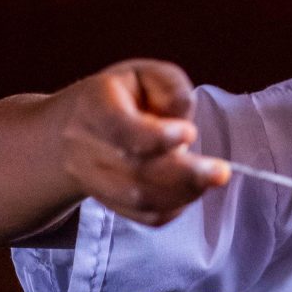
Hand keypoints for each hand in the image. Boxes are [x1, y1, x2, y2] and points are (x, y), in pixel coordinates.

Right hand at [58, 59, 229, 225]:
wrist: (72, 129)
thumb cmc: (120, 98)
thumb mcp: (145, 75)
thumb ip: (170, 88)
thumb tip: (183, 119)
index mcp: (94, 107)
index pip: (120, 128)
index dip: (156, 137)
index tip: (189, 133)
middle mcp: (85, 147)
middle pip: (135, 172)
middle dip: (184, 175)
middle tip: (220, 171)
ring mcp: (94, 180)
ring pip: (140, 200)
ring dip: (184, 192)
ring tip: (214, 176)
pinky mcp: (111, 203)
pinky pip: (146, 216)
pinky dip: (175, 207)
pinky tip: (192, 190)